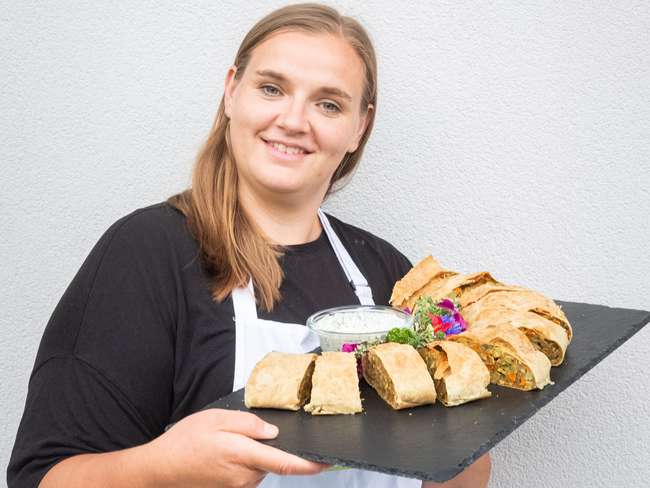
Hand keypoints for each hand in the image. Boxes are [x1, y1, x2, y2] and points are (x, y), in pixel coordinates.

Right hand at [146, 408, 326, 487]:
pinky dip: (245, 460)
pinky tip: (223, 452)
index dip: (310, 464)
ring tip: (224, 441)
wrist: (160, 469)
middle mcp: (245, 477)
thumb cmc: (185, 441)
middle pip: (273, 461)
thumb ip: (249, 424)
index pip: (286, 463)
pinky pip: (249, 472)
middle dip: (270, 446)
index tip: (329, 461)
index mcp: (244, 456)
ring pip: (261, 466)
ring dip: (254, 453)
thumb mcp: (216, 419)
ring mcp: (238, 486)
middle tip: (241, 431)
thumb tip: (273, 432)